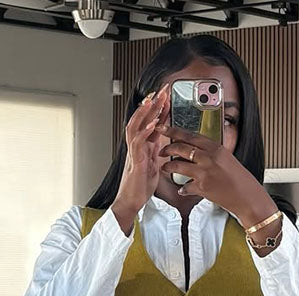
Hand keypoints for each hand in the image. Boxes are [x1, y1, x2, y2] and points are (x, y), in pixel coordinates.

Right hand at [113, 88, 170, 224]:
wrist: (131, 202)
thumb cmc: (140, 187)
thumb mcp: (154, 165)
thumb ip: (157, 150)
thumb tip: (163, 140)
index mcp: (143, 146)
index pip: (151, 122)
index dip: (159, 108)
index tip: (167, 96)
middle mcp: (136, 146)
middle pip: (142, 119)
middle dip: (153, 103)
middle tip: (162, 89)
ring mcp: (134, 152)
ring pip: (136, 125)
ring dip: (146, 112)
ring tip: (154, 99)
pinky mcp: (135, 161)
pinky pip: (138, 142)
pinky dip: (146, 131)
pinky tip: (153, 123)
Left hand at [158, 124, 278, 229]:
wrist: (248, 198)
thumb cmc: (240, 180)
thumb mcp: (227, 159)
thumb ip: (211, 154)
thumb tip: (196, 152)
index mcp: (216, 148)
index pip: (190, 135)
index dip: (174, 131)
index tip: (164, 128)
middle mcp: (209, 158)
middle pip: (181, 148)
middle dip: (167, 148)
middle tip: (161, 151)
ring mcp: (205, 172)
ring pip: (179, 165)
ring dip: (169, 166)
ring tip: (165, 167)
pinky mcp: (203, 188)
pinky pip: (186, 186)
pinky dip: (183, 189)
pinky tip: (182, 190)